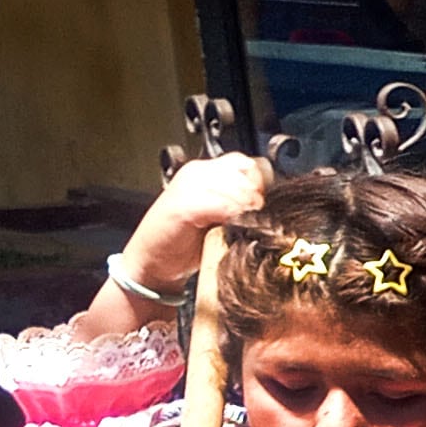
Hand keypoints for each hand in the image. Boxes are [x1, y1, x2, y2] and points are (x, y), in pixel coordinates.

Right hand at [121, 153, 273, 299]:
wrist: (152, 263)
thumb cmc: (188, 242)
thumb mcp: (221, 217)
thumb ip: (240, 202)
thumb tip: (273, 201)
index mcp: (208, 171)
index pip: (250, 163)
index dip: (261, 184)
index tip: (261, 206)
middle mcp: (198, 172)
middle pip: (247, 172)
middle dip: (256, 196)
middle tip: (254, 218)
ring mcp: (188, 186)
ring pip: (238, 187)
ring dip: (247, 208)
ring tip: (244, 225)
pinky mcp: (182, 205)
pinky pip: (221, 203)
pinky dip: (232, 216)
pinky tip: (231, 228)